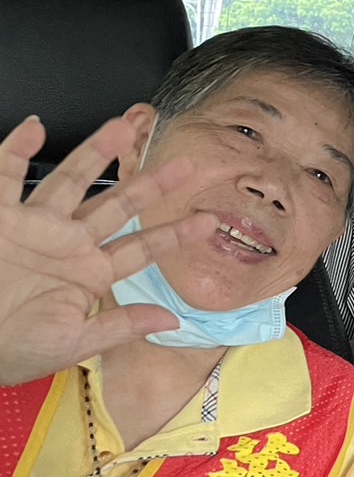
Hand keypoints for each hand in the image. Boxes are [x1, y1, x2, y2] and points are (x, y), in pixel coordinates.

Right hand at [0, 116, 217, 386]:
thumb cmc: (13, 349)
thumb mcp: (74, 342)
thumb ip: (121, 327)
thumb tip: (170, 321)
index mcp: (90, 273)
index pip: (142, 248)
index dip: (175, 234)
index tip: (210, 222)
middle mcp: (67, 243)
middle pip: (116, 205)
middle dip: (149, 184)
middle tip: (183, 164)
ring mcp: (34, 226)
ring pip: (71, 180)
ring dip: (95, 153)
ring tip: (123, 127)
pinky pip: (5, 175)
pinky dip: (17, 150)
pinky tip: (36, 128)